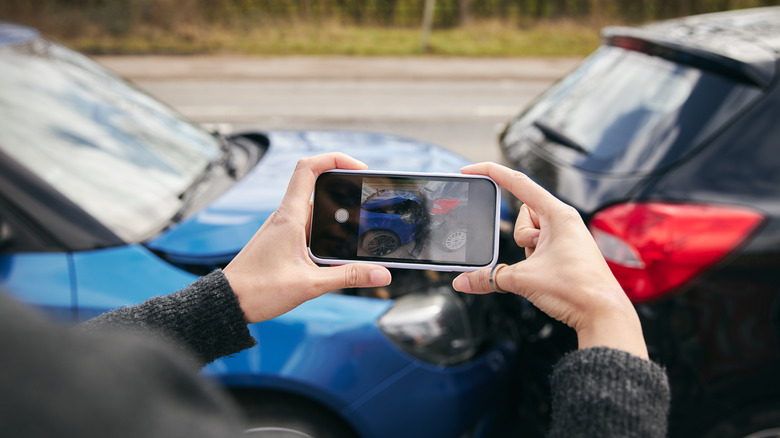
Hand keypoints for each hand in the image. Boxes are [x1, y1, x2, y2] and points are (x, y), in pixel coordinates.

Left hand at [223, 153, 391, 323]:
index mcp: (289, 217)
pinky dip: (327, 232)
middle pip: (318, 188)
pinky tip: (338, 250)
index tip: (360, 168)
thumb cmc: (258, 291)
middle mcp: (285, 216)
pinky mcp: (283, 240)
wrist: (227, 302)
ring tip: (359, 231)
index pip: (309, 168)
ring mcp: (283, 227)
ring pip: (316, 210)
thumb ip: (348, 277)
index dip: (335, 158)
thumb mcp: (310, 285)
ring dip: (337, 217)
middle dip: (346, 193)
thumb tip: (383, 274)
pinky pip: (309, 226)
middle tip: (369, 205)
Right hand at [452, 162, 647, 359]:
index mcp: (558, 214)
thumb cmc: (576, 289)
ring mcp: (566, 236)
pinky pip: (539, 248)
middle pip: (523, 215)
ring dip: (529, 252)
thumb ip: (488, 278)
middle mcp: (564, 220)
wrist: (603, 314)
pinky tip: (547, 275)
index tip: (470, 170)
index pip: (518, 183)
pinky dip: (535, 260)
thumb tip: (462, 282)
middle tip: (534, 256)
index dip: (491, 173)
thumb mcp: (522, 280)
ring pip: (530, 234)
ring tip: (546, 268)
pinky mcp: (566, 252)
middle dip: (520, 237)